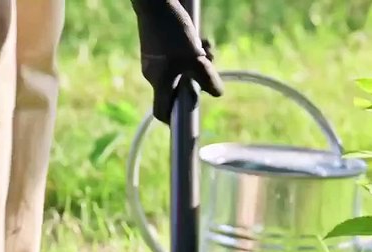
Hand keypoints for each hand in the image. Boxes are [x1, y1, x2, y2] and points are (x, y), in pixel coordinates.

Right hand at [129, 0, 223, 123]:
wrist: (155, 2)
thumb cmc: (172, 31)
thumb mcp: (194, 57)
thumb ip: (206, 78)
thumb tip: (217, 94)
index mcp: (159, 82)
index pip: (161, 112)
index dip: (173, 120)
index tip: (187, 120)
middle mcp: (154, 74)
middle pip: (178, 88)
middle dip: (197, 79)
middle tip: (209, 64)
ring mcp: (155, 60)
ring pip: (182, 70)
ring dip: (198, 61)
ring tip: (207, 46)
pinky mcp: (159, 48)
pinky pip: (178, 57)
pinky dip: (190, 51)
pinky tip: (200, 37)